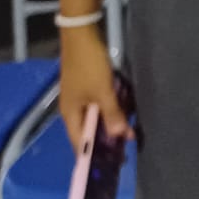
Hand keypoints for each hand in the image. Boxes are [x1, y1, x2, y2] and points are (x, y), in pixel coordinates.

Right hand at [59, 25, 130, 150]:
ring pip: (96, 117)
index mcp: (70, 115)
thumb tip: (120, 137)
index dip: (95, 155)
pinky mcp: (88, 86)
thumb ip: (112, 114)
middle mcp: (72, 109)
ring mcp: (80, 97)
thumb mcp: (103, 91)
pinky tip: (124, 111)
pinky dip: (110, 109)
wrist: (82, 34)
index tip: (113, 163)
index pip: (81, 143)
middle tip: (126, 146)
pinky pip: (99, 104)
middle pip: (89, 131)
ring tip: (128, 131)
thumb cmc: (89, 66)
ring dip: (110, 123)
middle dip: (106, 139)